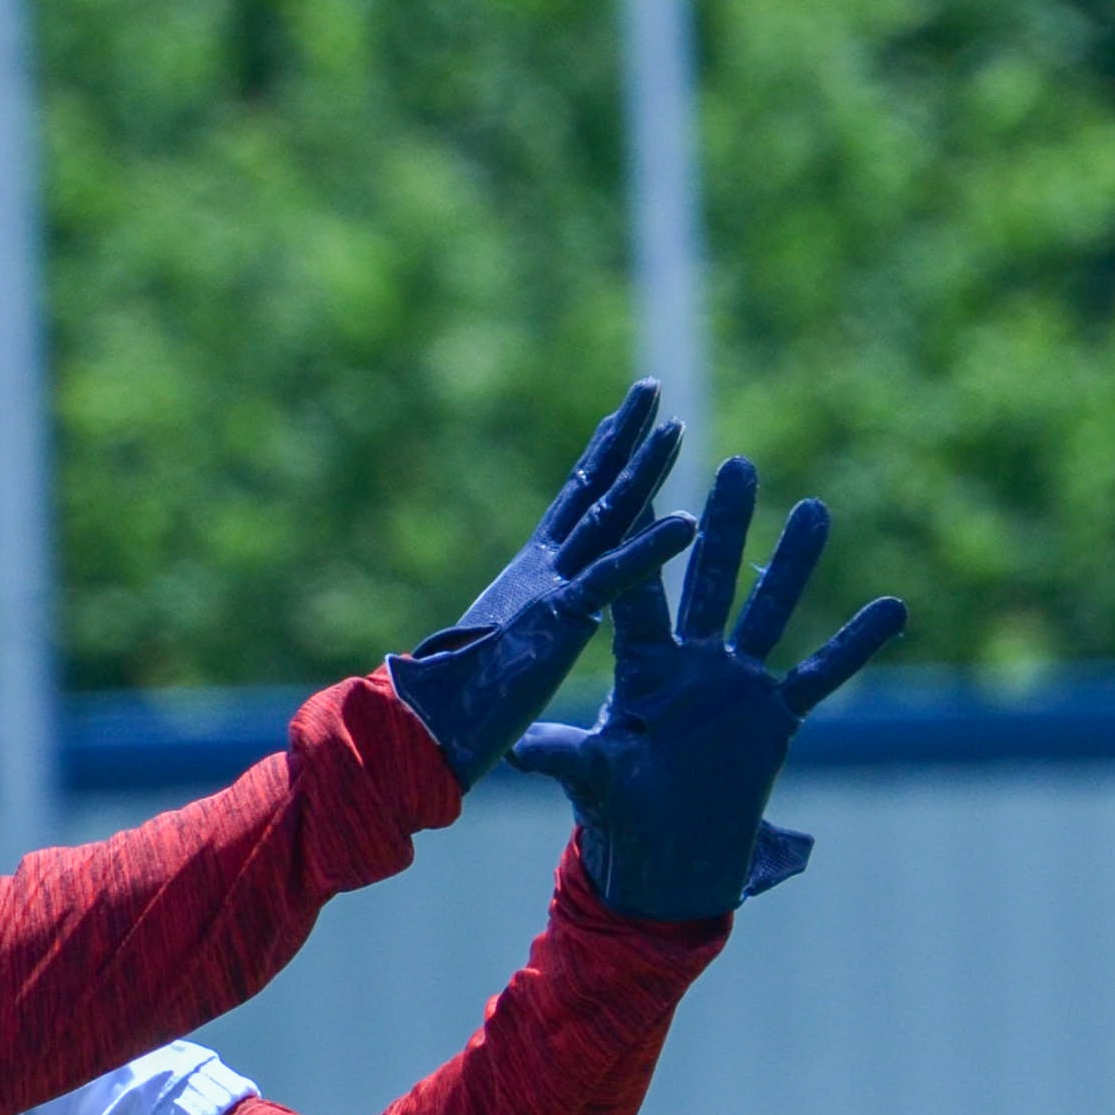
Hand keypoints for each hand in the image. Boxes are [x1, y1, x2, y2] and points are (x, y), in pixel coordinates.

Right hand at [385, 384, 694, 782]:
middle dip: (625, 436)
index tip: (622, 421)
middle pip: (593, 487)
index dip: (600, 459)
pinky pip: (616, 576)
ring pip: (608, 514)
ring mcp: (552, 586)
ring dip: (644, 468)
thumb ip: (514, 636)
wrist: (424, 727)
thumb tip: (507, 637)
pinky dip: (652, 548)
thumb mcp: (499, 657)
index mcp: (530, 576)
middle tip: (651, 387)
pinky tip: (689, 522)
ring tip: (677, 425)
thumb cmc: (454, 707)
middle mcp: (541, 567)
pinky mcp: (562, 617)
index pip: (573, 504)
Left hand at [508, 459, 907, 920]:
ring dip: (794, 565)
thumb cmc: (618, 818)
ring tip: (816, 509)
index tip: (645, 483)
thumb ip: (564, 754)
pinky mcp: (774, 719)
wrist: (666, 863)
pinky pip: (821, 675)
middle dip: (726, 526)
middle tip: (739, 467)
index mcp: (642, 668)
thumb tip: (519, 747)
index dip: (643, 543)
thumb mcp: (591, 779)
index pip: (641, 593)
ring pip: (771, 613)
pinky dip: (856, 645)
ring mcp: (737, 687)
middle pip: (712, 582)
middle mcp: (693, 664)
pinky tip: (893, 607)